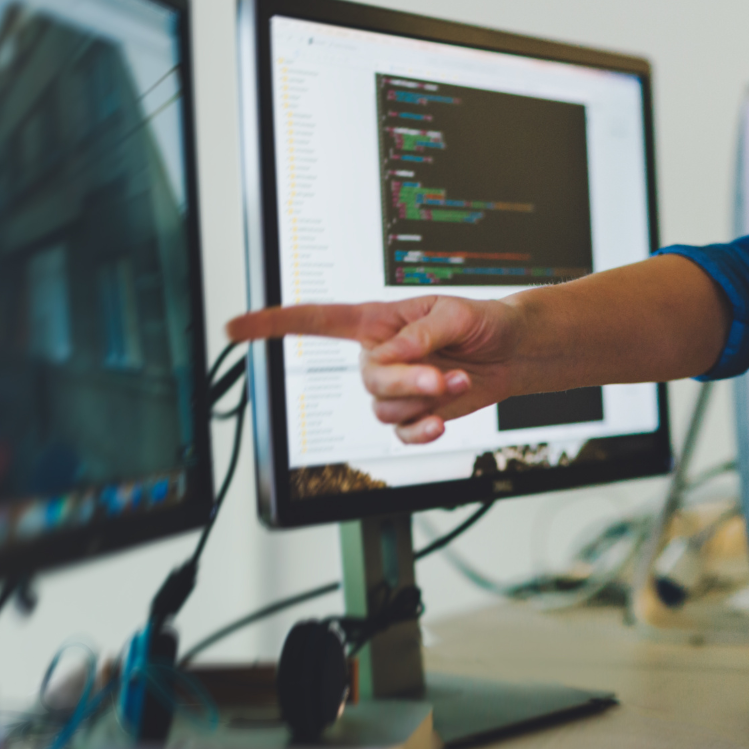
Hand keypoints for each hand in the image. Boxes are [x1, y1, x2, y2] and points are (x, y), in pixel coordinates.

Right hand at [225, 297, 524, 443]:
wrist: (514, 352)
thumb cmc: (481, 321)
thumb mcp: (454, 314)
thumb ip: (420, 335)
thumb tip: (392, 356)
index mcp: (377, 322)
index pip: (315, 321)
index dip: (272, 324)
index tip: (234, 327)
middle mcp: (379, 356)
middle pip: (367, 379)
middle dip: (405, 382)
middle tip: (440, 377)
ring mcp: (395, 388)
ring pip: (384, 409)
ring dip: (424, 402)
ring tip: (456, 381)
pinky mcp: (414, 414)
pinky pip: (402, 433)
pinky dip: (423, 430)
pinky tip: (442, 420)